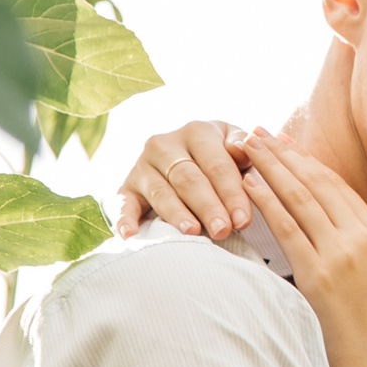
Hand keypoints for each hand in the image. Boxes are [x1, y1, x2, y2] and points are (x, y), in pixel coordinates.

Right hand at [116, 119, 248, 238]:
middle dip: (208, 207)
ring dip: (176, 214)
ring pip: (161, 192)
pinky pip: (123, 204)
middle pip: (189, 179)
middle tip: (223, 230)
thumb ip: (244, 150)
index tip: (243, 219)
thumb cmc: (221, 158)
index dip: (232, 193)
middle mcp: (164, 144)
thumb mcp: (235, 147)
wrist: (187, 159)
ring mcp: (142, 166)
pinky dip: (124, 219)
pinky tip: (130, 235)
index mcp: (197, 132)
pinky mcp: (126, 188)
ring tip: (192, 232)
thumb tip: (243, 147)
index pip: (217, 165)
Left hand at [237, 129, 366, 366]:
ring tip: (246, 147)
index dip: (307, 161)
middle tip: (257, 132)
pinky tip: (248, 185)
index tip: (284, 143)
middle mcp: (365, 236)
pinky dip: (266, 202)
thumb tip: (327, 240)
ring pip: (300, 198)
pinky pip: (288, 228)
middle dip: (284, 154)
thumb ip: (355, 255)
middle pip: (317, 182)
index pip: (337, 186)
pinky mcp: (321, 274)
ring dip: (270, 168)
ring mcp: (344, 253)